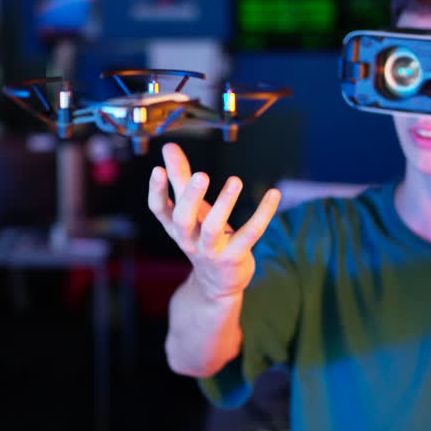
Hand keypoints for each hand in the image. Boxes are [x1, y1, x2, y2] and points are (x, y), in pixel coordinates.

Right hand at [147, 142, 280, 299]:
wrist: (217, 284)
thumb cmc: (202, 237)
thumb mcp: (190, 210)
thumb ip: (180, 178)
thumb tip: (169, 147)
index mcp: (176, 227)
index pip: (159, 210)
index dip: (157, 191)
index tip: (158, 170)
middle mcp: (190, 240)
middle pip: (183, 220)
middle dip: (191, 197)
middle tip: (200, 175)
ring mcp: (211, 251)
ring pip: (213, 229)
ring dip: (224, 205)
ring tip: (234, 181)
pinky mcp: (234, 257)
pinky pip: (250, 234)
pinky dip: (263, 213)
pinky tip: (273, 194)